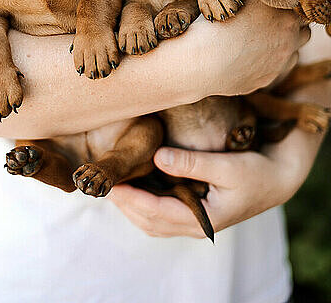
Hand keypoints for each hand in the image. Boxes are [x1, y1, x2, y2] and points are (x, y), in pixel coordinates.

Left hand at [109, 127, 323, 237]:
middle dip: (126, 205)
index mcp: (203, 218)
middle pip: (150, 221)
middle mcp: (197, 225)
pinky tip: (137, 189)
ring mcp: (196, 222)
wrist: (278, 179)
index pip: (156, 212)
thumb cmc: (256, 172)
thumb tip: (157, 157)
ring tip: (115, 187)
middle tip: (104, 185)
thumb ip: (192, 163)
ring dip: (133, 207)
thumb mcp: (226, 165)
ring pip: (154, 222)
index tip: (111, 185)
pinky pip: (163, 216)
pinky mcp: (197, 213)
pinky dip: (145, 206)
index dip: (131, 199)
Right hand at [191, 0, 309, 96]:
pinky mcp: (269, 78)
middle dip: (292, 27)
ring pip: (294, 51)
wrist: (203, 60)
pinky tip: (251, 56)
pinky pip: (277, 68)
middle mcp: (289, 38)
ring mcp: (281, 61)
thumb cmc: (217, 23)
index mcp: (285, 14)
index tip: (275, 8)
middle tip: (272, 24)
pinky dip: (270, 62)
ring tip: (262, 41)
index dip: (288, 7)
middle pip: (304, 31)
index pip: (300, 8)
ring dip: (285, 45)